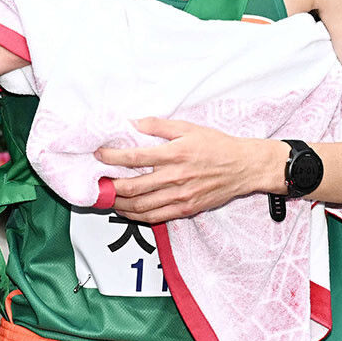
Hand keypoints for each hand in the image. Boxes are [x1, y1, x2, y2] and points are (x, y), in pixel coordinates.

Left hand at [96, 118, 284, 223]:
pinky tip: (127, 211)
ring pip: (141, 205)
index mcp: (174, 153)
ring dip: (119, 204)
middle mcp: (175, 177)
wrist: (243, 167)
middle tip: (98, 181)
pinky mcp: (186, 209)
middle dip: (110, 185)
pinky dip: (137, 216)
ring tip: (107, 198)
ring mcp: (180, 196)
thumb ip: (158, 125)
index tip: (99, 155)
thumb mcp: (187, 128)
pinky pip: (156, 217)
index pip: (134, 157)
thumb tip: (133, 123)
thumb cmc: (216, 145)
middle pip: (133, 186)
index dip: (112, 158)